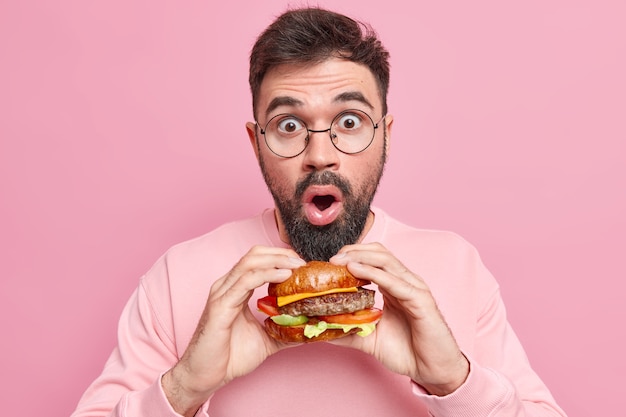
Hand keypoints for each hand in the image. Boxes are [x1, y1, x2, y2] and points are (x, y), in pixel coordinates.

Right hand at [162, 246, 304, 415]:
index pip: (258, 260)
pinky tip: (283, 276)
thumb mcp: (266, 340)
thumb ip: (286, 330)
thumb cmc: (229, 357)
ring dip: (277, 261)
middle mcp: (226, 286)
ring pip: (250, 263)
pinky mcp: (220, 306)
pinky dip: (266, 274)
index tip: (302, 265)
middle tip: (302, 263)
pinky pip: (245, 281)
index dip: (281, 257)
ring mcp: (222, 293)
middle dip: (281, 254)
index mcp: (235, 289)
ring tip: (297, 266)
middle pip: (254, 255)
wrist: (206, 376)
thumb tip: (311, 328)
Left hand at [330, 243, 468, 395]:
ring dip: (361, 257)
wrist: (433, 371)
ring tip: (340, 261)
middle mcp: (405, 282)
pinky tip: (356, 270)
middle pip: (379, 253)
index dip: (352, 255)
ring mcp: (414, 289)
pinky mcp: (421, 300)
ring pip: (386, 261)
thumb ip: (348, 330)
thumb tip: (320, 328)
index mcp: (394, 286)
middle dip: (354, 251)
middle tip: (332, 259)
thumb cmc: (408, 352)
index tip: (329, 263)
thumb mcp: (370, 339)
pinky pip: (395, 282)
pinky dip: (374, 273)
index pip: (373, 259)